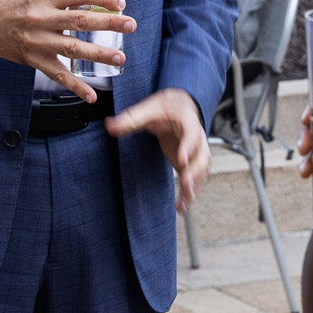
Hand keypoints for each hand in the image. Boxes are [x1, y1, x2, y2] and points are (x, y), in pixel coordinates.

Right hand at [0, 0, 133, 100]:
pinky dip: (76, 86)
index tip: (120, 2)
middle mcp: (41, 19)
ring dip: (100, 54)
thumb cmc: (11, 6)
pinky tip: (92, 94)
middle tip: (130, 24)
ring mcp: (37, 42)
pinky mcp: (33, 60)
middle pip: (81, 20)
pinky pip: (58, 75)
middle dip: (109, 23)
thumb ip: (62, 0)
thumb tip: (95, 3)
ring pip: (74, 49)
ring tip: (120, 58)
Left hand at [107, 89, 208, 211]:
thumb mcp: (149, 109)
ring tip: (185, 199)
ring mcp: (196, 152)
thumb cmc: (166, 107)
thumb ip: (131, 118)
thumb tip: (110, 125)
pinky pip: (195, 179)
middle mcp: (197, 138)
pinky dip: (190, 193)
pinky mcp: (190, 163)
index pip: (192, 134)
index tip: (181, 160)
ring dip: (195, 185)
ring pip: (201, 170)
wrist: (179, 107)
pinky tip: (181, 206)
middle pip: (202, 155)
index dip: (188, 147)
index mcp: (188, 121)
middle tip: (185, 181)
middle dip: (195, 170)